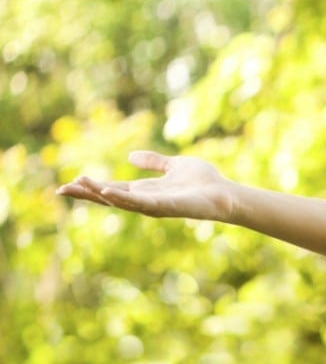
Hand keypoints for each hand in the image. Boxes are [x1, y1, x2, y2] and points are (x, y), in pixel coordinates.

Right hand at [57, 151, 236, 222]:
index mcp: (145, 191)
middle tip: (61, 190)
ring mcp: (155, 206)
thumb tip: (130, 157)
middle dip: (87, 194)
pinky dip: (125, 199)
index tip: (68, 184)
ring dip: (99, 194)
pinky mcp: (168, 207)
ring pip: (121, 201)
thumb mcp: (173, 165)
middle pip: (109, 198)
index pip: (111, 189)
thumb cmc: (203, 181)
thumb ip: (153, 161)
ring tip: (79, 185)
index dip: (91, 187)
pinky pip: (142, 204)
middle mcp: (146, 201)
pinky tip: (108, 193)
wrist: (225, 193)